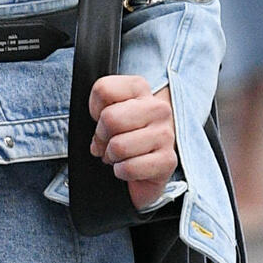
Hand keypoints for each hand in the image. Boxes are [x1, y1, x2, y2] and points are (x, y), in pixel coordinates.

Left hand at [89, 74, 177, 209]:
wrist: (147, 165)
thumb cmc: (124, 136)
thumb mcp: (108, 114)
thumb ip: (99, 111)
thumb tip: (97, 141)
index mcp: (140, 89)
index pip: (103, 90)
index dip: (94, 110)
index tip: (102, 120)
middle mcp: (158, 108)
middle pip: (110, 119)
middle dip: (102, 137)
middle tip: (108, 144)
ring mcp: (166, 134)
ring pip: (119, 146)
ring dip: (112, 157)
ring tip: (120, 157)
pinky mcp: (168, 160)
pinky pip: (129, 168)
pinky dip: (122, 172)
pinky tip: (130, 168)